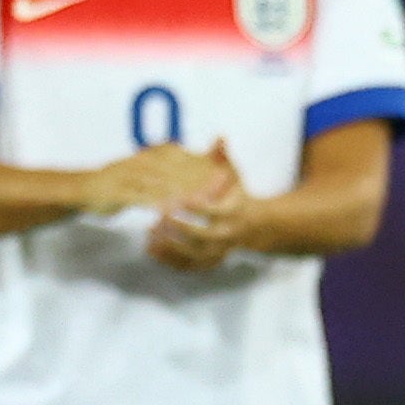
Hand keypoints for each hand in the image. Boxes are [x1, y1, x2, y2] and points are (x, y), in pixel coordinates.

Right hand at [85, 142, 238, 217]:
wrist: (81, 190)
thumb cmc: (114, 184)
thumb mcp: (142, 171)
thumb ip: (165, 168)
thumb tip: (187, 166)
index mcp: (149, 156)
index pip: (183, 157)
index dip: (204, 165)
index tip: (226, 174)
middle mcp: (142, 162)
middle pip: (178, 168)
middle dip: (202, 176)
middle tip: (224, 186)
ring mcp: (130, 176)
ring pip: (163, 182)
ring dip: (186, 190)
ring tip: (206, 200)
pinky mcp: (120, 191)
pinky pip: (143, 198)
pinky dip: (159, 204)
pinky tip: (173, 212)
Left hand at [143, 142, 257, 269]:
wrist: (254, 226)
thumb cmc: (237, 196)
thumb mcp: (235, 176)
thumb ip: (223, 158)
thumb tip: (220, 137)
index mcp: (233, 213)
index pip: (214, 211)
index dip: (195, 207)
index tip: (177, 199)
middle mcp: (228, 235)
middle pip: (202, 236)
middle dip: (180, 228)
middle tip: (160, 217)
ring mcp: (218, 252)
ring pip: (193, 255)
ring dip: (171, 246)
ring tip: (150, 233)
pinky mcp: (209, 262)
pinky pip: (188, 266)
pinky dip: (169, 260)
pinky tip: (151, 249)